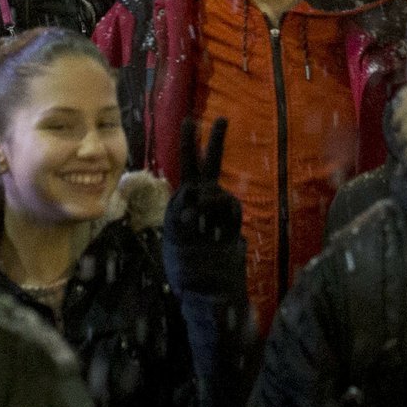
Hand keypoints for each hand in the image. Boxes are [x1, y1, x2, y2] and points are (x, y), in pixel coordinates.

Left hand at [161, 118, 246, 300]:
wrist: (208, 288)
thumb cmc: (186, 264)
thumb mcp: (174, 233)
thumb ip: (182, 209)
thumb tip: (198, 193)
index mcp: (185, 199)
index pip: (188, 166)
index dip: (189, 143)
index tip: (190, 120)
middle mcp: (204, 200)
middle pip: (210, 165)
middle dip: (214, 142)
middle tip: (222, 118)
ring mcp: (220, 211)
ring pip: (215, 192)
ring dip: (203, 202)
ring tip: (193, 221)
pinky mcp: (233, 223)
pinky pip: (227, 208)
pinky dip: (215, 213)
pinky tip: (206, 226)